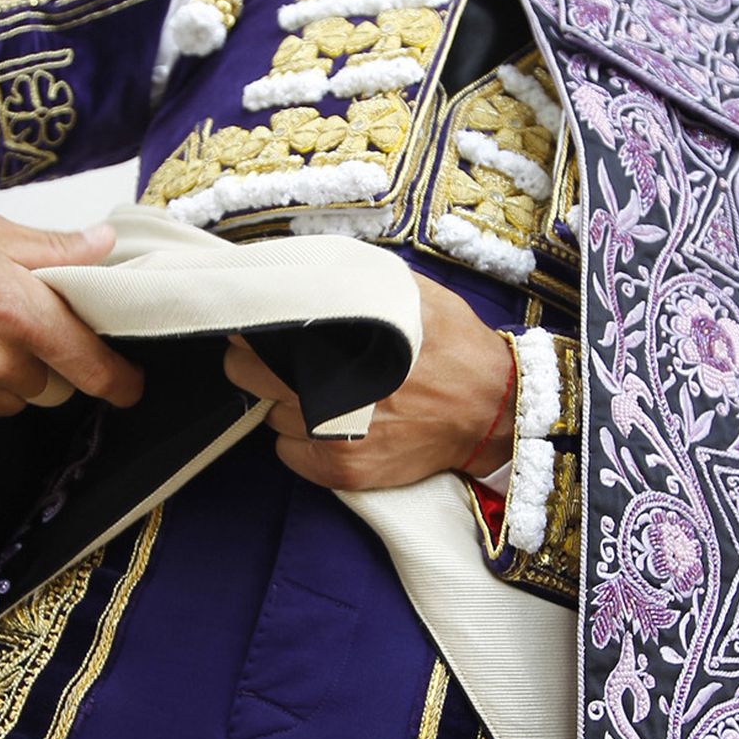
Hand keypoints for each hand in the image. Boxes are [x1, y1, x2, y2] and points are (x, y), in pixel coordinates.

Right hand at [0, 173, 142, 438]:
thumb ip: (54, 251)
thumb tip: (104, 245)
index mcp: (17, 311)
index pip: (91, 364)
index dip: (118, 380)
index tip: (129, 386)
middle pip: (51, 387)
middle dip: (42, 363)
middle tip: (9, 327)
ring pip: (8, 404)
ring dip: (0, 382)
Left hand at [222, 271, 514, 489]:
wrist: (490, 410)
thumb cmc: (448, 346)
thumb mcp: (407, 292)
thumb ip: (351, 280)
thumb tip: (298, 270)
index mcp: (346, 334)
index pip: (262, 328)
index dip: (252, 325)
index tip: (255, 323)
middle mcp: (335, 384)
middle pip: (248, 372)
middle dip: (254, 361)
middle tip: (278, 358)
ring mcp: (336, 432)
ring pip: (270, 415)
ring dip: (285, 404)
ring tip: (322, 393)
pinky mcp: (343, 468)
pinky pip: (287, 452)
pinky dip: (298, 440)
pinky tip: (329, 426)